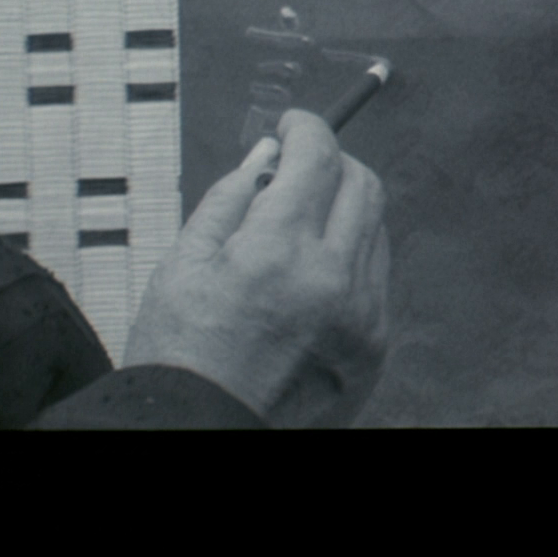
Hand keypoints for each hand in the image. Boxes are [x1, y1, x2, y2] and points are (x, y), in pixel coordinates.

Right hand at [124, 109, 389, 426]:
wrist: (202, 432)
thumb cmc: (181, 353)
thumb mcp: (183, 263)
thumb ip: (231, 198)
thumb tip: (268, 153)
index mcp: (278, 251)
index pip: (317, 157)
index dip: (306, 128)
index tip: (293, 124)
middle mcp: (332, 279)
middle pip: (362, 183)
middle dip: (332, 162)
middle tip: (299, 167)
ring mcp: (362, 315)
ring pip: (375, 227)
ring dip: (343, 209)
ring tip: (297, 228)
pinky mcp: (374, 345)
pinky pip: (376, 276)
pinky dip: (350, 257)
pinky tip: (312, 273)